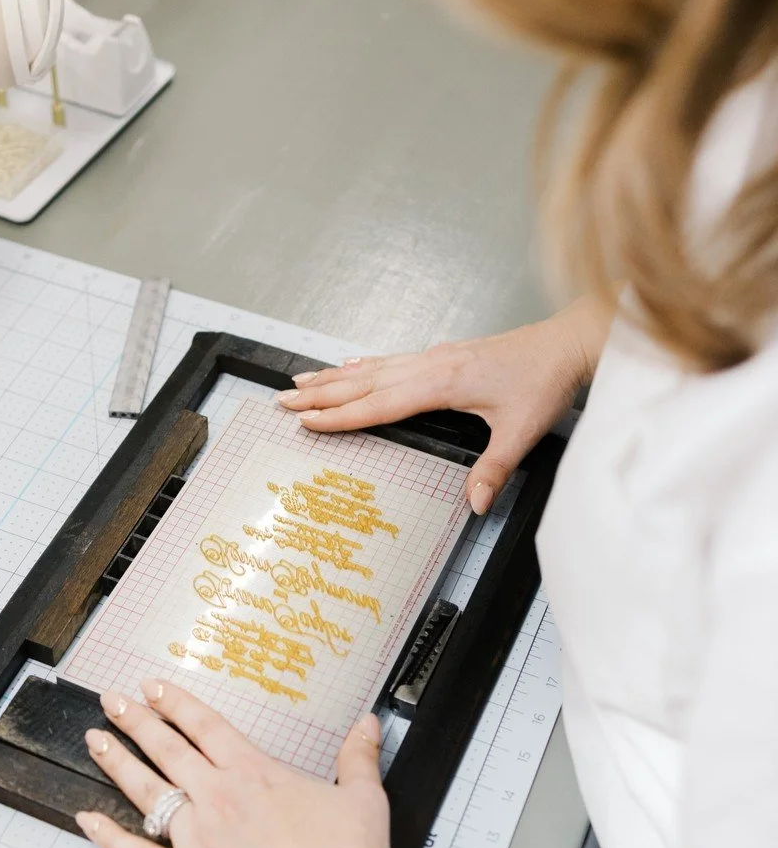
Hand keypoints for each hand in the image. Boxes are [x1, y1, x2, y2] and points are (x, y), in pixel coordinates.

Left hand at [75, 681, 389, 847]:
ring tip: (95, 740)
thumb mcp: (362, 795)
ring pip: (146, 791)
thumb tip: (367, 725)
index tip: (153, 687)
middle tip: (112, 701)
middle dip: (136, 720)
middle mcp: (218, 797)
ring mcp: (198, 838)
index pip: (204, 725)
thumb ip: (357, 756)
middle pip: (166, 748)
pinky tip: (86, 819)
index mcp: (254, 772)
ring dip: (117, 761)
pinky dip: (109, 837)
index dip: (175, 703)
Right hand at [276, 304, 604, 513]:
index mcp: (441, 383)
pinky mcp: (443, 353)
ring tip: (301, 382)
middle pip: (363, 381)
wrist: (565, 343)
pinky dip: (363, 364)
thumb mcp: (522, 431)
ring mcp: (434, 356)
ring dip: (334, 376)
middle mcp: (430, 365)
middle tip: (282, 400)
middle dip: (321, 393)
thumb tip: (475, 504)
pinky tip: (351, 365)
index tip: (307, 421)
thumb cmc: (544, 380)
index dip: (340, 415)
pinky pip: (390, 359)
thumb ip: (494, 469)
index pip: (378, 404)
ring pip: (372, 367)